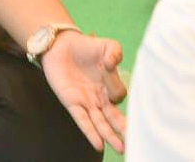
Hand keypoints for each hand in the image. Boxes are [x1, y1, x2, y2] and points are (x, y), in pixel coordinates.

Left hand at [41, 30, 126, 151]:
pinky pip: (82, 120)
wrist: (60, 45)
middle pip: (114, 118)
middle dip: (124, 130)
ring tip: (121, 149)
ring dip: (110, 136)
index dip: (115, 84)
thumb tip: (111, 63)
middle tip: (134, 144)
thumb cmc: (85, 47)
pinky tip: (98, 144)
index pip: (119, 95)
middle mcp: (100, 98)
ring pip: (101, 123)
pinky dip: (90, 132)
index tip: (107, 66)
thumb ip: (115, 52)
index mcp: (109, 86)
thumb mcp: (106, 45)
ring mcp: (86, 102)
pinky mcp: (71, 102)